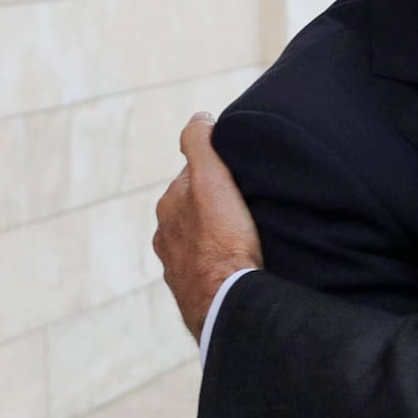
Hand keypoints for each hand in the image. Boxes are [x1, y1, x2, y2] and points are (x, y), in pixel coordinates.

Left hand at [152, 113, 263, 340]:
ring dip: (219, 234)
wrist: (226, 300)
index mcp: (169, 205)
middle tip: (250, 204)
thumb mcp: (211, 179)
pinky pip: (207, 267)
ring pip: (201, 238)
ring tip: (248, 235)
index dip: (219, 170)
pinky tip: (239, 262)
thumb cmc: (222, 239)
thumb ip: (200, 144)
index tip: (242, 174)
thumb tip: (199, 117)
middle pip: (196, 207)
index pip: (195, 174)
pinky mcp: (193, 291)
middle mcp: (166, 234)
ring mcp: (177, 265)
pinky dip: (220, 260)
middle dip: (217, 203)